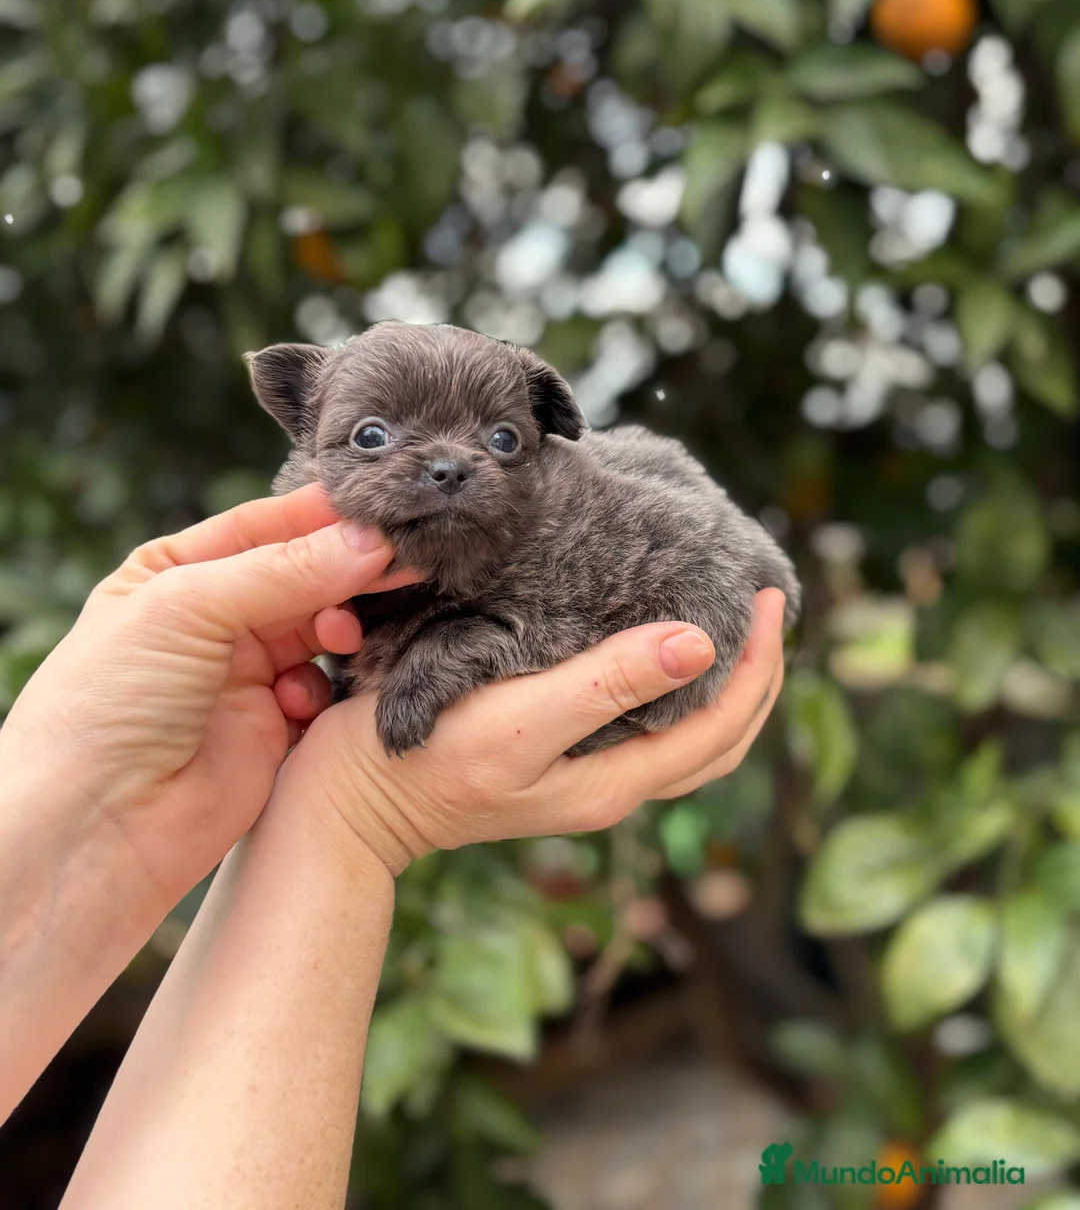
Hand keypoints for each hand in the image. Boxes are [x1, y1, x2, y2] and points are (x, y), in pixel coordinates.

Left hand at [1, 484, 416, 907]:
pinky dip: (333, 685)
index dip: (324, 517)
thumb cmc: (109, 703)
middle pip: (303, 574)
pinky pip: (327, 687)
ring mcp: (246, 673)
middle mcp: (214, 618)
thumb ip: (284, 570)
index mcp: (177, 572)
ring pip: (321, 627)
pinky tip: (311, 698)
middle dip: (348, 570)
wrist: (98, 828)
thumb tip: (369, 540)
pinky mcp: (275, 726)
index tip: (385, 513)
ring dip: (344, 625)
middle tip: (404, 561)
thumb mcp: (187, 608)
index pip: (265, 525)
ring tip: (349, 635)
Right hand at [281, 589, 786, 874]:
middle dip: (757, 676)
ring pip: (683, 738)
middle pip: (717, 740)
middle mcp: (607, 788)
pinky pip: (639, 727)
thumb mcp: (519, 720)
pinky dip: (669, 688)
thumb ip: (606, 683)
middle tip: (767, 604)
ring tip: (731, 623)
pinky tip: (651, 646)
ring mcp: (578, 778)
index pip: (722, 726)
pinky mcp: (548, 760)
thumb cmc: (422, 761)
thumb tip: (701, 644)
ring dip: (721, 685)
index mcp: (613, 783)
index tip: (770, 596)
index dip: (759, 664)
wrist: (343, 809)